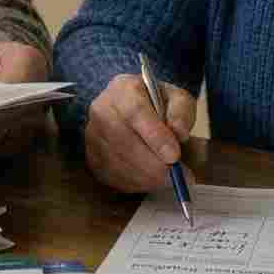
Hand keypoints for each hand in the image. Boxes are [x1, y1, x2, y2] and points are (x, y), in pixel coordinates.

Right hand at [82, 72, 196, 193]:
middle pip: (124, 141)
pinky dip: (136, 184)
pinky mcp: (91, 157)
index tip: (174, 156)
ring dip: (146, 177)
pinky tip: (152, 180)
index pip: (135, 112)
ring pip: (118, 162)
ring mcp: (93, 135)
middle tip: (177, 177)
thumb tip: (179, 133)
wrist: (134, 110)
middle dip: (153, 164)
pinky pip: (112, 176)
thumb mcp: (178, 99)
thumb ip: (182, 112)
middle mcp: (101, 109)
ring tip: (169, 180)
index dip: (155, 136)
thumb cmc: (158, 105)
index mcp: (123, 89)